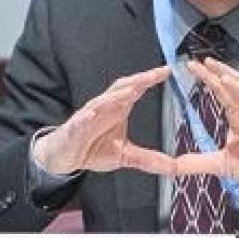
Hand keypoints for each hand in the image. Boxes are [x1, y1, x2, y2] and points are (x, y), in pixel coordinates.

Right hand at [34, 66, 174, 175]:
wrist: (65, 156)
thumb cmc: (93, 149)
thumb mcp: (126, 156)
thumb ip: (149, 159)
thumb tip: (173, 167)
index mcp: (119, 109)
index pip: (137, 89)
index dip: (151, 79)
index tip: (167, 70)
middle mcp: (106, 107)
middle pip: (123, 88)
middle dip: (139, 79)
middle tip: (155, 74)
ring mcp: (90, 115)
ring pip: (104, 100)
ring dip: (117, 95)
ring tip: (131, 90)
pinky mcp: (76, 127)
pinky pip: (82, 119)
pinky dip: (88, 115)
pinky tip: (93, 113)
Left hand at [175, 58, 238, 192]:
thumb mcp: (222, 165)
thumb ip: (198, 163)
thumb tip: (173, 165)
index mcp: (238, 116)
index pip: (222, 92)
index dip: (209, 78)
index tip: (192, 66)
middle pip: (238, 88)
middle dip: (222, 73)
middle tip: (206, 62)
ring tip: (226, 81)